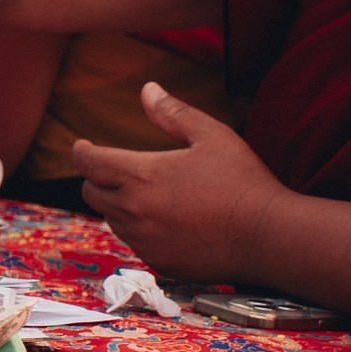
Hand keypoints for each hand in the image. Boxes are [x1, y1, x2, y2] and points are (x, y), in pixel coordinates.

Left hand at [73, 83, 287, 283]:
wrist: (269, 237)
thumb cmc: (243, 181)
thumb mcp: (211, 135)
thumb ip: (174, 113)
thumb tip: (147, 89)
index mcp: (140, 176)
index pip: (89, 163)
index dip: (81, 152)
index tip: (83, 146)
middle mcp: (134, 211)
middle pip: (92, 193)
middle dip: (96, 178)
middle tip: (111, 169)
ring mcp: (145, 241)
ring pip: (112, 220)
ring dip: (117, 205)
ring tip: (140, 193)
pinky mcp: (160, 262)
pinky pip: (134, 244)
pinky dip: (138, 230)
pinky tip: (161, 221)